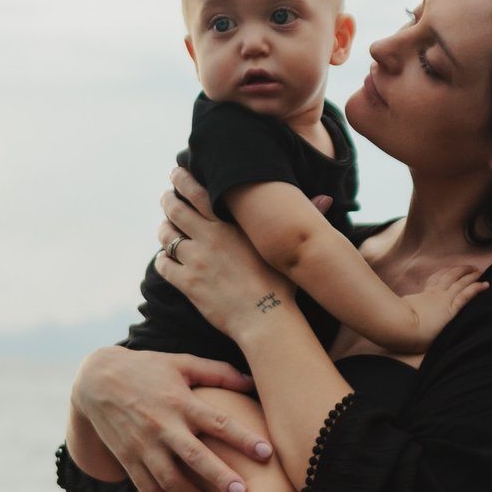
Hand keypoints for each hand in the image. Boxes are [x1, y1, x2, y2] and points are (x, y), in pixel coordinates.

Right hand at [73, 345, 268, 491]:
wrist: (96, 382)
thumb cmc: (147, 369)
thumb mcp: (181, 363)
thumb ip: (218, 372)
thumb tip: (253, 381)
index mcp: (180, 401)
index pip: (218, 422)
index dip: (243, 438)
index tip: (267, 453)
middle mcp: (162, 425)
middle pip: (195, 457)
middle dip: (219, 477)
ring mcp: (143, 446)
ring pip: (170, 480)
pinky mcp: (129, 460)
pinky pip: (148, 488)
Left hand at [154, 167, 291, 344]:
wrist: (266, 319)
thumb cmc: (282, 284)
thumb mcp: (288, 248)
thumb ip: (306, 218)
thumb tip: (328, 198)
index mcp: (232, 224)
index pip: (199, 191)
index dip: (183, 179)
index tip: (178, 172)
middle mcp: (210, 237)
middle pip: (175, 208)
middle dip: (168, 199)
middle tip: (167, 197)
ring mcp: (196, 260)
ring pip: (166, 235)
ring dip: (164, 229)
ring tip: (166, 228)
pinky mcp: (188, 283)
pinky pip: (163, 265)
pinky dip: (163, 260)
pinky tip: (168, 260)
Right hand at [392, 263, 488, 351]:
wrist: (402, 327)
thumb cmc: (398, 323)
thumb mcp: (401, 311)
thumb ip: (406, 307)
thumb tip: (400, 305)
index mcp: (423, 296)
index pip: (435, 281)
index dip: (443, 273)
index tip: (449, 270)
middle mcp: (435, 295)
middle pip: (449, 277)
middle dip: (459, 271)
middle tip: (469, 267)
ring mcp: (443, 300)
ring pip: (460, 283)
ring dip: (470, 276)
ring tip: (479, 271)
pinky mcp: (451, 309)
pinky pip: (466, 296)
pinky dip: (476, 289)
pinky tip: (485, 285)